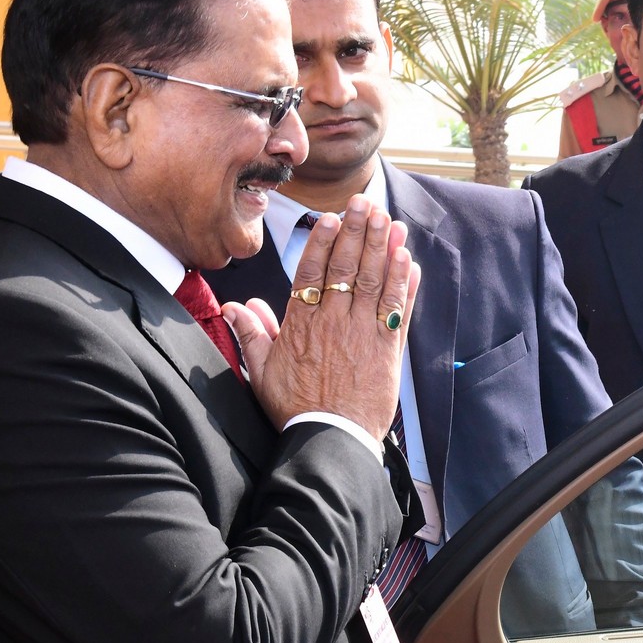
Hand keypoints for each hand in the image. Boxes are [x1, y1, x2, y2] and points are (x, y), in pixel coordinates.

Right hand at [222, 195, 420, 439]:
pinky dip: (405, 283)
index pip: (312, 271)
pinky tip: (408, 260)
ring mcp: (364, 333)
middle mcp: (334, 322)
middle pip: (347, 267)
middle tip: (365, 203)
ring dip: (383, 248)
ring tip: (389, 220)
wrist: (331, 438)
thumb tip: (234, 307)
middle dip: (357, 231)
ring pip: (375, 281)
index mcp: (302, 323)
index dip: (323, 241)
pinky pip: (398, 309)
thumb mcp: (261, 372)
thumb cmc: (295, 408)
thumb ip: (250, 335)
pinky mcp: (388, 350)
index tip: (330, 217)